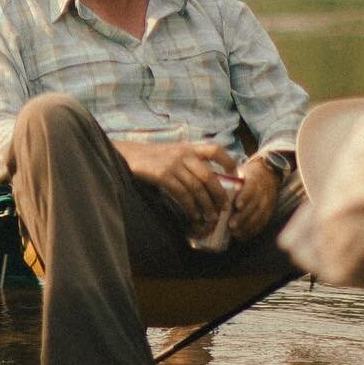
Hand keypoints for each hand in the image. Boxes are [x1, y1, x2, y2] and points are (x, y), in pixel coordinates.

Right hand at [116, 139, 238, 229]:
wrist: (128, 155)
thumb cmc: (151, 157)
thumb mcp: (173, 154)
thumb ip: (189, 163)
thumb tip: (208, 183)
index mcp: (188, 147)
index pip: (214, 149)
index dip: (228, 161)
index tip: (235, 175)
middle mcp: (184, 154)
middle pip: (209, 175)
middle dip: (219, 194)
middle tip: (225, 207)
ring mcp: (173, 164)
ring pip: (197, 188)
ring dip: (206, 205)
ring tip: (211, 217)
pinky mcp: (163, 175)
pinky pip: (182, 194)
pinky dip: (190, 207)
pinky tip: (194, 216)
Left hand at [227, 157, 278, 240]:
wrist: (269, 174)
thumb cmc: (248, 175)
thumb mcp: (240, 172)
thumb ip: (229, 181)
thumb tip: (210, 188)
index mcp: (254, 181)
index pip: (250, 189)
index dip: (244, 198)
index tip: (237, 205)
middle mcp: (263, 193)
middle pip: (254, 206)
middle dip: (242, 217)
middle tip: (231, 225)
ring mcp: (267, 204)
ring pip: (258, 217)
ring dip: (246, 226)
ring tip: (235, 233)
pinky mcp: (269, 212)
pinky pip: (262, 224)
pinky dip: (252, 231)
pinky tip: (242, 236)